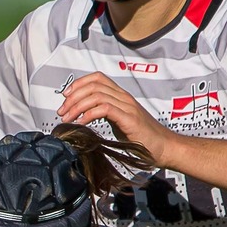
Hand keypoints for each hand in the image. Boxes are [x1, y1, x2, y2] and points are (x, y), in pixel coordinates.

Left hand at [56, 72, 178, 163]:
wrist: (164, 148)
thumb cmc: (142, 138)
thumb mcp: (118, 122)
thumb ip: (104, 114)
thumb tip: (82, 116)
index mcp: (121, 96)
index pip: (98, 78)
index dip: (79, 83)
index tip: (65, 97)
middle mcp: (124, 97)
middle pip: (94, 85)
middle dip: (73, 97)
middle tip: (62, 112)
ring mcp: (128, 106)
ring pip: (97, 95)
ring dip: (77, 106)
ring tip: (68, 119)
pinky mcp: (129, 118)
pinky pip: (105, 108)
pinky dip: (88, 114)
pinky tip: (80, 123)